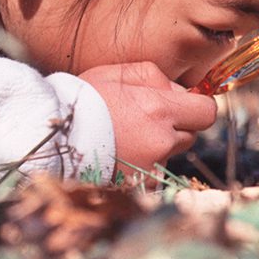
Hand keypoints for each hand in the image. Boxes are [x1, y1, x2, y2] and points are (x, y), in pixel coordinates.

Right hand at [79, 61, 217, 184]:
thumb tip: (179, 90)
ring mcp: (152, 166)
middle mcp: (161, 140)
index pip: (206, 112)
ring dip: (160, 144)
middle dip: (176, 124)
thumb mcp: (116, 73)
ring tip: (127, 136)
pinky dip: (146, 163)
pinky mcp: (141, 185)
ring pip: (173, 153)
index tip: (184, 105)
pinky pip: (156, 171)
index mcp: (158, 109)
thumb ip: (155, 76)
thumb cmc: (83, 99)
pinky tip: (122, 153)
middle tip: (146, 118)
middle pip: (191, 133)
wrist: (52, 137)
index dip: (197, 107)